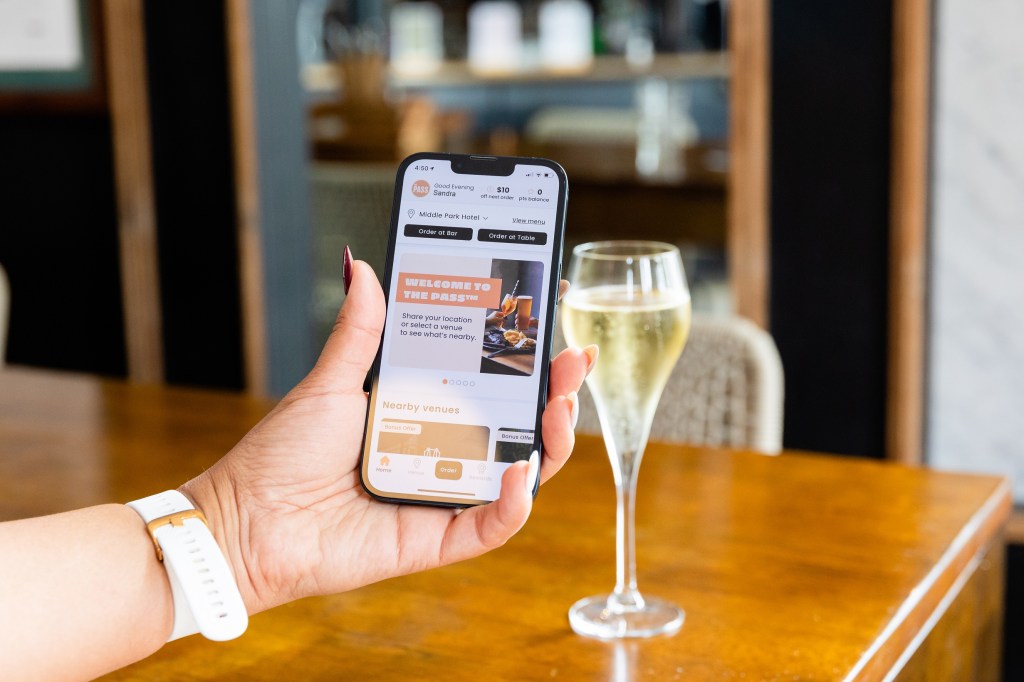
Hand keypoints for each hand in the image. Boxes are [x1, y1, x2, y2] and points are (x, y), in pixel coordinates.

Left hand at [181, 261, 595, 613]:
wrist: (244, 522)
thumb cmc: (281, 455)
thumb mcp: (329, 383)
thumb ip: (360, 331)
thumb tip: (363, 266)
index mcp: (423, 413)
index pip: (490, 381)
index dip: (528, 356)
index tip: (553, 319)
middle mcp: (441, 454)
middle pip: (517, 424)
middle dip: (555, 390)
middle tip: (574, 358)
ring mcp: (443, 498)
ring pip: (519, 473)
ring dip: (551, 441)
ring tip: (559, 404)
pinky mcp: (435, 539)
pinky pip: (489, 526)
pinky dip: (514, 503)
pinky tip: (521, 471)